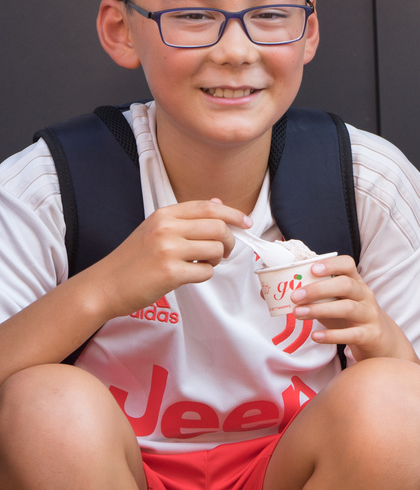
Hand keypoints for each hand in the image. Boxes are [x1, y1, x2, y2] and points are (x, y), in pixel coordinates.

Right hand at [90, 200, 243, 317]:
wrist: (103, 286)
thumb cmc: (132, 260)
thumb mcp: (154, 229)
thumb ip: (186, 218)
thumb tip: (219, 203)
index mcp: (163, 215)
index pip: (208, 208)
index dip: (233, 214)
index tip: (245, 223)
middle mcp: (166, 228)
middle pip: (218, 228)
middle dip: (227, 241)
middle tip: (221, 252)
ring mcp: (168, 250)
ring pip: (215, 250)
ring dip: (215, 260)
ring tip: (201, 264)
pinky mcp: (170, 273)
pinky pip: (206, 272)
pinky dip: (204, 275)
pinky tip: (188, 275)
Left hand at [289, 255, 410, 361]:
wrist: (380, 340)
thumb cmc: (351, 317)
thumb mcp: (337, 301)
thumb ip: (317, 295)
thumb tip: (279, 293)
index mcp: (356, 283)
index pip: (348, 265)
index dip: (331, 265)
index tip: (312, 269)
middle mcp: (365, 295)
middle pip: (346, 285)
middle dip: (319, 289)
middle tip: (295, 296)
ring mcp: (369, 315)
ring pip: (347, 308)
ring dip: (320, 310)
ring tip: (298, 314)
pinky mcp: (370, 335)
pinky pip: (352, 334)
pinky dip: (332, 335)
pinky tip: (316, 336)